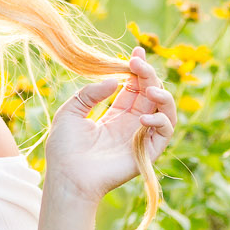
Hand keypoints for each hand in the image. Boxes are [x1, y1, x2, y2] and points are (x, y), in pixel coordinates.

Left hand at [42, 48, 176, 204]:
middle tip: (137, 63)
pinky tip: (143, 116)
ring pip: (165, 110)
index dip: (138, 69)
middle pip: (151, 93)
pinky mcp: (147, 152)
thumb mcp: (71, 111)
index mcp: (115, 115)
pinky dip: (161, 119)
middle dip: (148, 74)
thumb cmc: (64, 149)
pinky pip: (165, 132)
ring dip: (163, 94)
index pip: (134, 87)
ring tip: (149, 88)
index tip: (136, 51)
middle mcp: (131, 125)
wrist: (67, 177)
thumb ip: (91, 93)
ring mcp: (140, 138)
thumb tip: (115, 80)